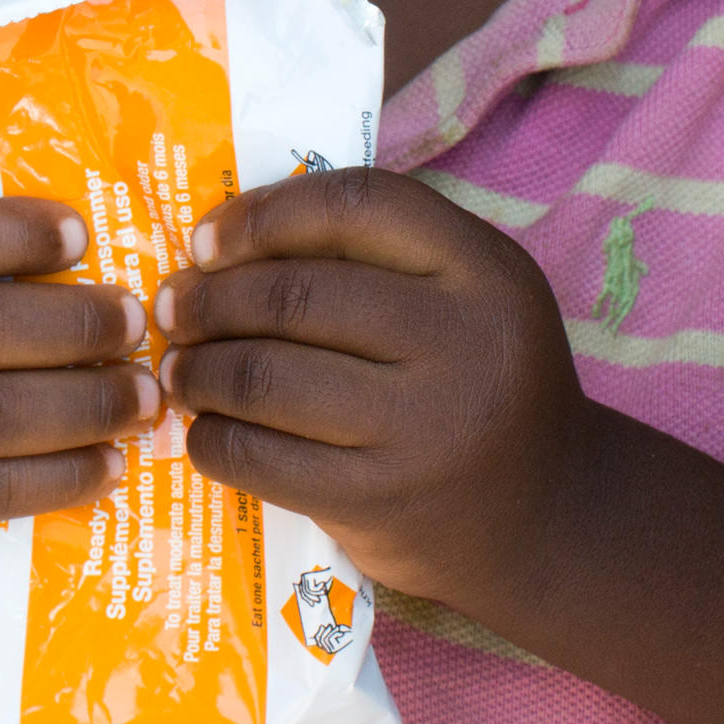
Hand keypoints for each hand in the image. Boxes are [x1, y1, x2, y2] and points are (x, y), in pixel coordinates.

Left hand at [159, 166, 588, 601]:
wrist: (549, 516)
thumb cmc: (478, 382)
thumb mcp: (464, 296)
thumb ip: (370, 253)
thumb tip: (216, 242)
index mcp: (486, 273)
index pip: (356, 207)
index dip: (264, 214)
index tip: (206, 239)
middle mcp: (465, 345)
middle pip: (294, 296)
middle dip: (210, 298)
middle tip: (174, 307)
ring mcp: (425, 430)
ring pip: (265, 377)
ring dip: (198, 369)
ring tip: (180, 368)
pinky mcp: (381, 502)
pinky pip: (260, 457)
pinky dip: (212, 438)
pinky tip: (208, 429)